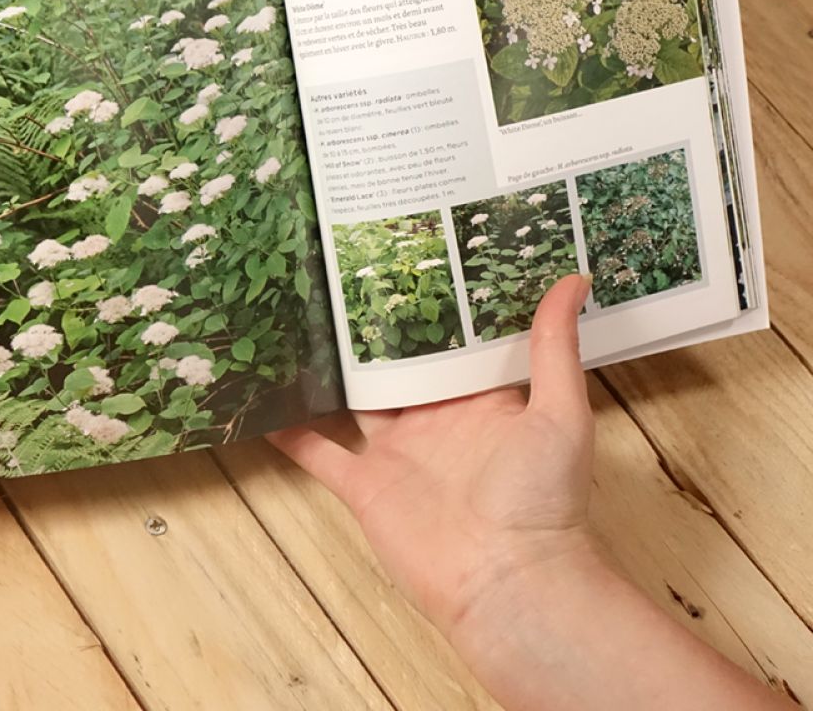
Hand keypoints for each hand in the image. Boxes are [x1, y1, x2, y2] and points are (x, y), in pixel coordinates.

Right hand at [269, 273, 595, 640]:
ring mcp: (396, 453)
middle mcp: (433, 421)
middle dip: (376, 329)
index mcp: (478, 400)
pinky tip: (266, 403)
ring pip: (355, 399)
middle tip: (344, 275)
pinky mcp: (364, 485)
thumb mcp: (559, 412)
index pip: (452, 343)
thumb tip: (573, 278)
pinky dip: (292, 431)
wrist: (508, 583)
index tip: (414, 256)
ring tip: (299, 322)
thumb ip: (554, 346)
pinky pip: (319, 453)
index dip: (435, 305)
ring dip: (330, 370)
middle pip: (396, 366)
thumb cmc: (542, 499)